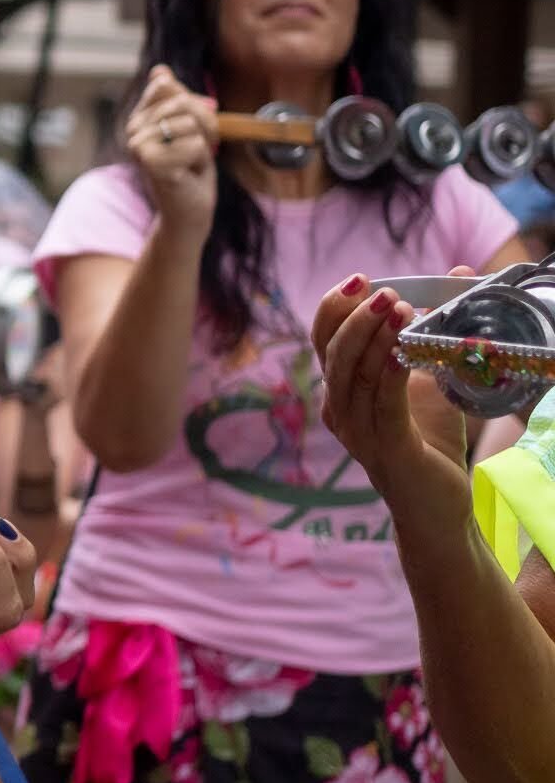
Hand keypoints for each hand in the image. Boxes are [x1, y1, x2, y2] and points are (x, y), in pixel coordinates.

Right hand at [124, 64, 217, 237]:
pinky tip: (188, 174)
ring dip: (203, 145)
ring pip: (191, 124)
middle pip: (183, 103)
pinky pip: (195, 145)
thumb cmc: (190, 168)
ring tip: (190, 163)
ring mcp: (138, 145)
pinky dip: (200, 161)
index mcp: (139, 116)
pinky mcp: (151, 163)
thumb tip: (159, 71)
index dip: (194, 106)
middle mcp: (132, 128)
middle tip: (194, 150)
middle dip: (203, 126)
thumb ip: (175, 98)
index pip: (169, 88)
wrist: (188, 210)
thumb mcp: (188, 127)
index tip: (193, 130)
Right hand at [311, 272, 472, 519]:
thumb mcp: (429, 379)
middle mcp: (341, 411)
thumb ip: (432, 334)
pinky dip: (391, 373)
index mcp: (341, 392)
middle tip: (383, 292)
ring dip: (374, 338)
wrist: (437, 506)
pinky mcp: (389, 451)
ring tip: (399, 309)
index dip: (336, 308)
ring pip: (354, 377)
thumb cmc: (429, 442)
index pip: (324, 341)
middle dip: (354, 318)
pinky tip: (403, 351)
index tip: (360, 279)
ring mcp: (360, 433)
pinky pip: (383, 405)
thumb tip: (459, 276)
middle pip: (333, 355)